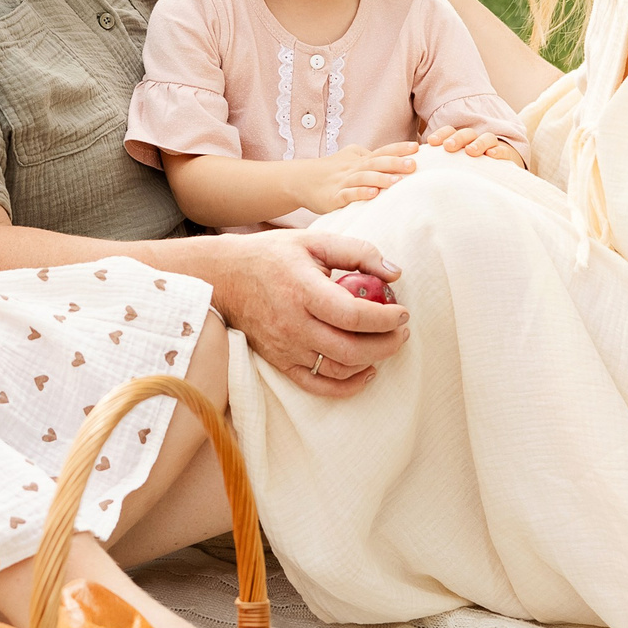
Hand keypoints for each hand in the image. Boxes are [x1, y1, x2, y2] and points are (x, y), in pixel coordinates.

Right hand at [209, 229, 409, 397]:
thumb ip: (358, 252)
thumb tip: (394, 272)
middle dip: (387, 343)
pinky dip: (346, 386)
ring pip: (338, 369)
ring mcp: (285, 347)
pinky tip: (366, 372)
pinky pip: (316, 385)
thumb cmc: (272, 255)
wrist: (225, 277)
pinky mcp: (279, 362)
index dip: (385, 318)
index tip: (402, 312)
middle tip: (402, 331)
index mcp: (304, 290)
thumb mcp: (315, 241)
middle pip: (351, 349)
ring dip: (372, 361)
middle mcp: (294, 324)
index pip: (353, 315)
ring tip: (386, 344)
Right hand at [288, 142, 419, 213]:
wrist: (300, 180)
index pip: (382, 151)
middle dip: (395, 163)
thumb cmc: (331, 171)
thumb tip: (396, 158)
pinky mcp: (333, 197)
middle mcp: (353, 168)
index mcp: (359, 159)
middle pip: (375, 162)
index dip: (399, 149)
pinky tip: (372, 194)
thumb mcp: (351, 159)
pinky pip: (348, 194)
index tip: (417, 147)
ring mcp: (342, 182)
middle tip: (414, 164)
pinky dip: (360, 193)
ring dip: (381, 178)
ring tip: (398, 181)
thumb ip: (371, 159)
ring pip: (363, 178)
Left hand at [425, 123, 525, 162]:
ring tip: (471, 151)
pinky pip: (503, 151)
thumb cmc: (468, 170)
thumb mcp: (452, 166)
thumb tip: (416, 170)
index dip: (441, 134)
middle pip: (466, 133)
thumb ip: (437, 164)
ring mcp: (492, 146)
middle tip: (448, 146)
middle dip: (456, 138)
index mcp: (461, 141)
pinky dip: (498, 152)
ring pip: (486, 138)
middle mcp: (476, 140)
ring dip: (478, 143)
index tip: (431, 142)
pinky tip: (491, 155)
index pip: (450, 132)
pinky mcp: (507, 155)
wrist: (498, 175)